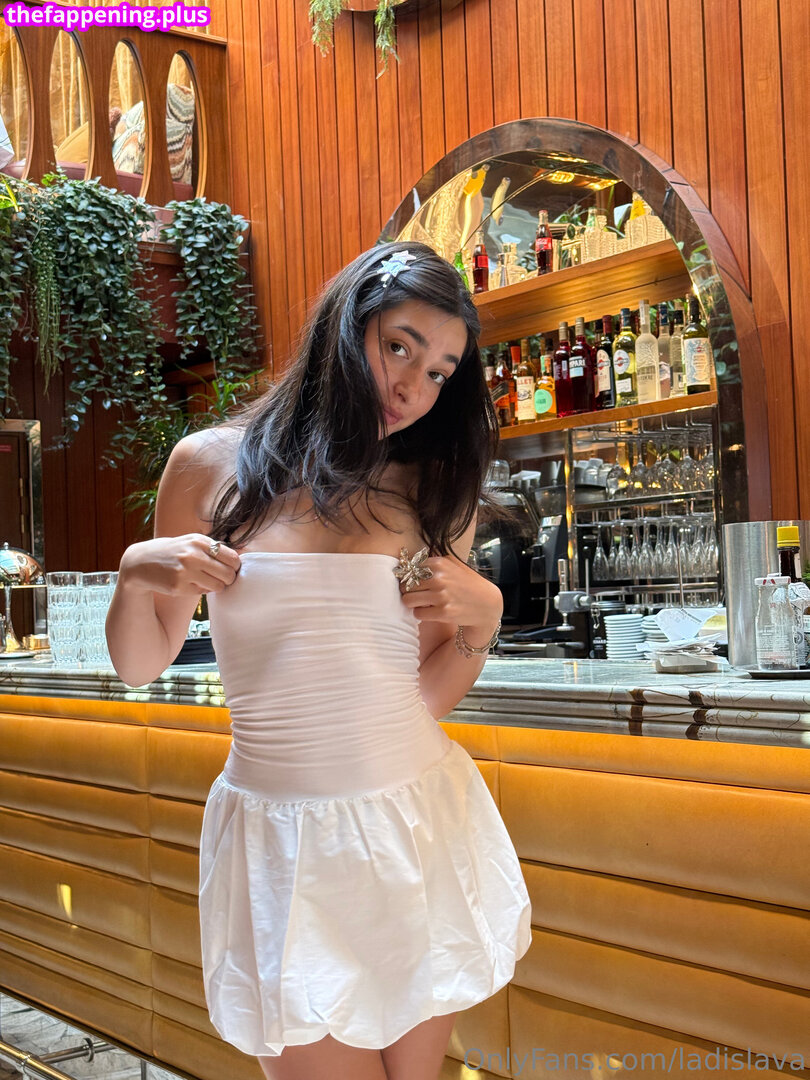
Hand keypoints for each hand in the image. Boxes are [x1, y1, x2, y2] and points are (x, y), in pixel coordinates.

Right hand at [118, 533, 240, 597]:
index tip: (230, 569)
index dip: (235, 566)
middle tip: (222, 579)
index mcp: (199, 541)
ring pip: (218, 586)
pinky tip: (191, 583)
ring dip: (216, 586)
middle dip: (228, 579)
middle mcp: (193, 555)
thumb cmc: (172, 552)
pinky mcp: (178, 587)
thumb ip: (213, 547)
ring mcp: (185, 572)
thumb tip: (240, 557)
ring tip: (206, 581)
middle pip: (228, 574)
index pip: (232, 558)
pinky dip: (201, 590)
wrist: (140, 562)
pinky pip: (203, 592)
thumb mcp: (191, 541)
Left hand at [397, 552, 502, 631]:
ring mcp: (441, 596)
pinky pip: (417, 614)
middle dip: (409, 591)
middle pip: (406, 585)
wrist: (487, 604)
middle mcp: (439, 578)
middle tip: (416, 594)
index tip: (413, 582)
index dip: (409, 577)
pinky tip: (429, 611)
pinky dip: (421, 614)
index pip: (409, 569)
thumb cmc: (469, 584)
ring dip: (412, 603)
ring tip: (420, 603)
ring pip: (408, 600)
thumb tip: (411, 560)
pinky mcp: (443, 612)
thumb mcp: (456, 564)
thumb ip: (436, 560)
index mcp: (439, 563)